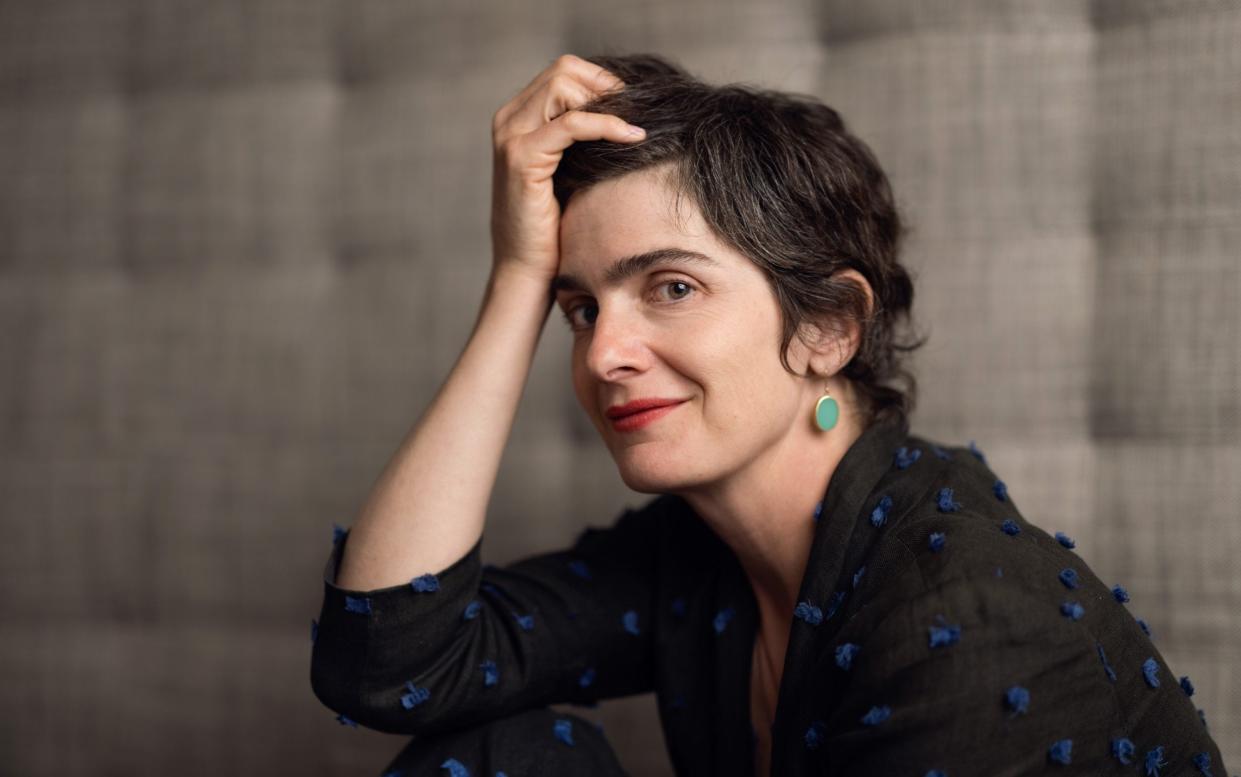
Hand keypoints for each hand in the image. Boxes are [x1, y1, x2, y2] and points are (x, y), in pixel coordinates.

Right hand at [489, 54, 645, 283]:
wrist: (529, 270)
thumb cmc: (556, 227)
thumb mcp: (571, 171)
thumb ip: (585, 139)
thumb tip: (631, 110)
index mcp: (517, 118)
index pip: (564, 71)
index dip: (603, 82)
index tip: (635, 108)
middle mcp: (508, 120)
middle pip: (564, 70)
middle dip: (607, 88)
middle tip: (639, 115)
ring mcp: (510, 137)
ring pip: (564, 85)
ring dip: (608, 103)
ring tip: (636, 129)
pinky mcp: (521, 157)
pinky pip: (570, 123)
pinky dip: (606, 124)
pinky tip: (633, 137)